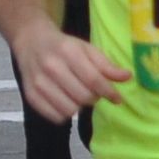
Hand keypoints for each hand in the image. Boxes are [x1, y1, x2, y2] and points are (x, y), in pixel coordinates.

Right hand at [7, 17, 125, 122]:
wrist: (31, 41)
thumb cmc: (64, 46)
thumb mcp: (87, 49)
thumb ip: (106, 65)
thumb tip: (127, 77)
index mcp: (68, 52)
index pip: (93, 79)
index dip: (109, 92)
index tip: (118, 99)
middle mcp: (51, 67)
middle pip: (83, 96)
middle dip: (94, 98)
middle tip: (92, 92)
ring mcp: (38, 82)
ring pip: (70, 109)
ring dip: (79, 106)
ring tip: (77, 96)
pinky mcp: (30, 95)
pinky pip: (55, 116)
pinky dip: (64, 113)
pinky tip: (65, 101)